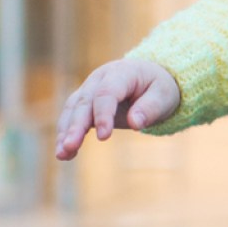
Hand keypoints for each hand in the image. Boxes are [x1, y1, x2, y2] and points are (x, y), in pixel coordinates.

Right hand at [55, 58, 179, 160]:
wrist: (150, 79)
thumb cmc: (158, 87)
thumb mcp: (164, 95)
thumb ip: (150, 108)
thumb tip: (135, 123)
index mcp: (122, 72)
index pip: (107, 93)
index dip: (103, 114)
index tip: (103, 137)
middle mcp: (100, 78)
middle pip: (84, 101)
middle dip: (76, 125)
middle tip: (70, 147)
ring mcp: (89, 89)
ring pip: (72, 109)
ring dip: (65, 132)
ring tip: (63, 154)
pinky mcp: (84, 103)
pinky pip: (71, 118)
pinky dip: (66, 135)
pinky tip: (64, 154)